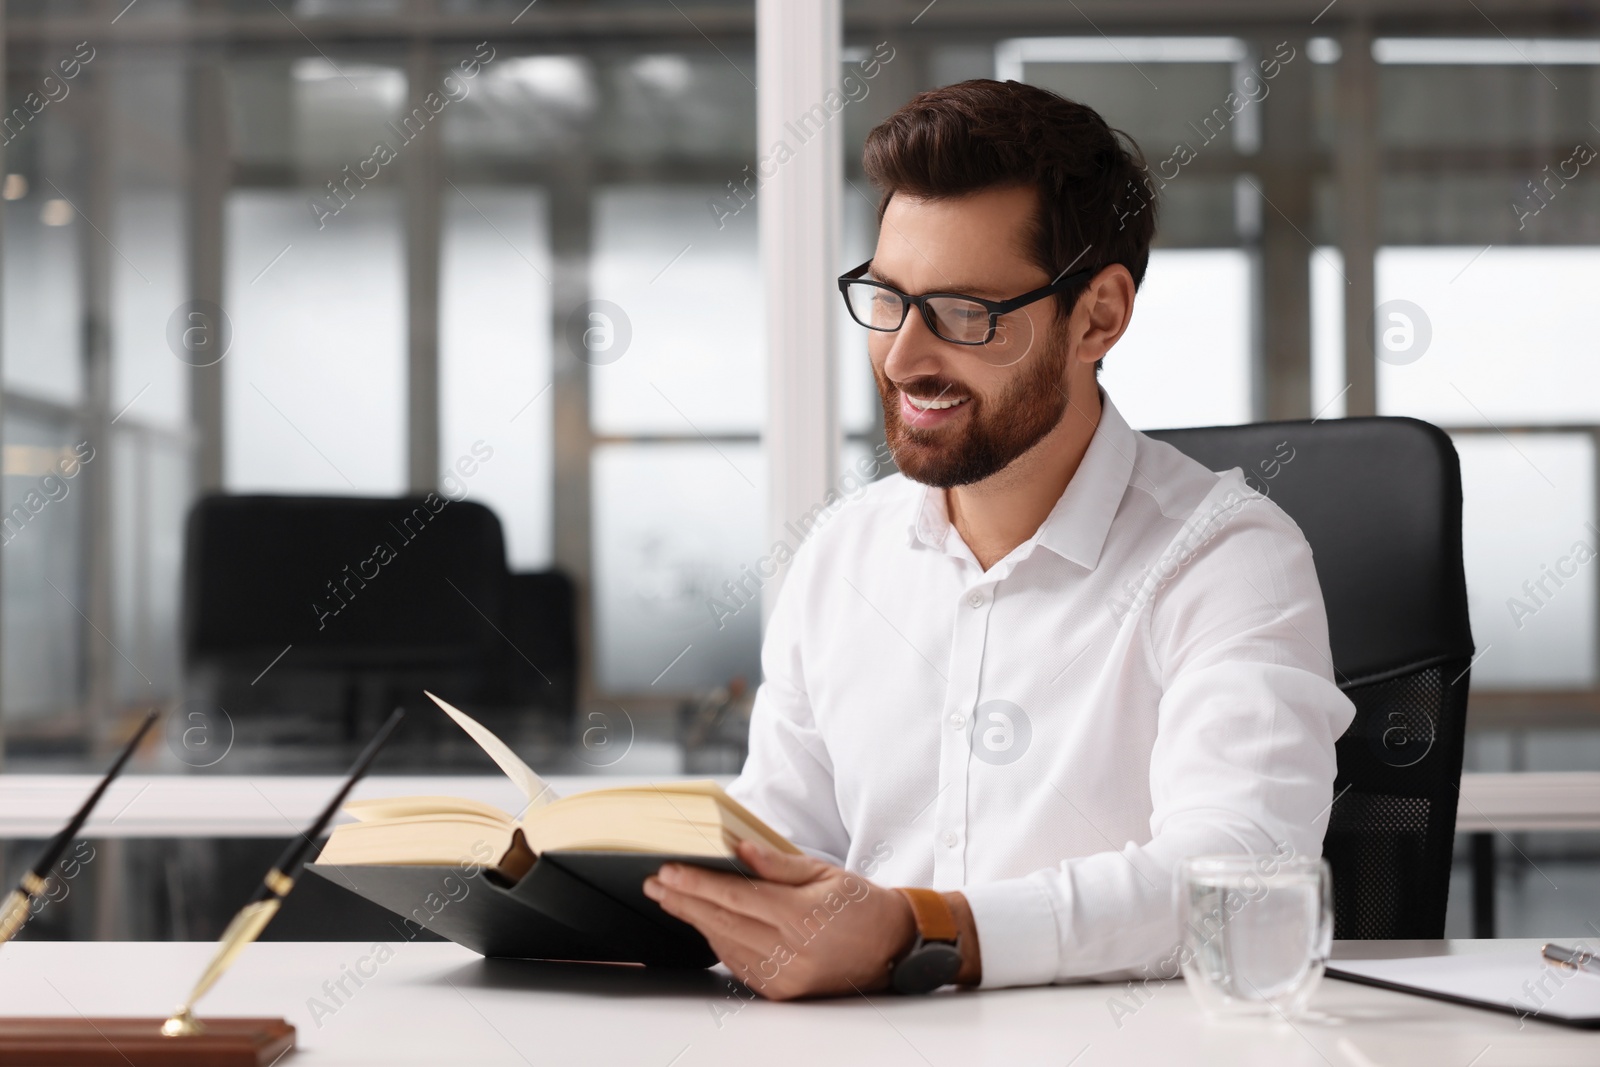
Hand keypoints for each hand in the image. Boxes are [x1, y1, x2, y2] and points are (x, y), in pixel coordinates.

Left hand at [643, 840, 914, 999]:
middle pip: (722, 922)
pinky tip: (704, 923)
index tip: (668, 871)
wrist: (891, 948)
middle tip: (655, 884)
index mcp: (801, 915)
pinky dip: (718, 941)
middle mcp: (790, 950)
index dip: (697, 883)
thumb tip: (739, 849)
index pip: (736, 897)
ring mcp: (785, 976)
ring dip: (696, 921)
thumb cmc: (859, 904)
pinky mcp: (782, 991)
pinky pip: (739, 964)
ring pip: (726, 945)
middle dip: (684, 900)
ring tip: (672, 899)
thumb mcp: (824, 872)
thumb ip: (777, 864)